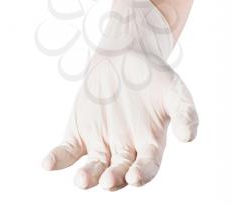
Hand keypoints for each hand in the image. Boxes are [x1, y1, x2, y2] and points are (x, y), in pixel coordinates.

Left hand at [41, 0, 198, 189]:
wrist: (124, 57)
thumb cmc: (152, 76)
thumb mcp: (173, 90)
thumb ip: (184, 112)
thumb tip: (189, 137)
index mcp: (149, 145)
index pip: (147, 167)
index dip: (142, 174)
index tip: (135, 176)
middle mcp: (125, 150)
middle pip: (118, 172)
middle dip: (113, 179)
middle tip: (108, 181)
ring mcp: (101, 143)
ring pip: (93, 168)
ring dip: (87, 177)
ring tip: (82, 180)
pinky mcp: (80, 134)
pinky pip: (68, 152)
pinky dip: (58, 159)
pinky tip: (48, 162)